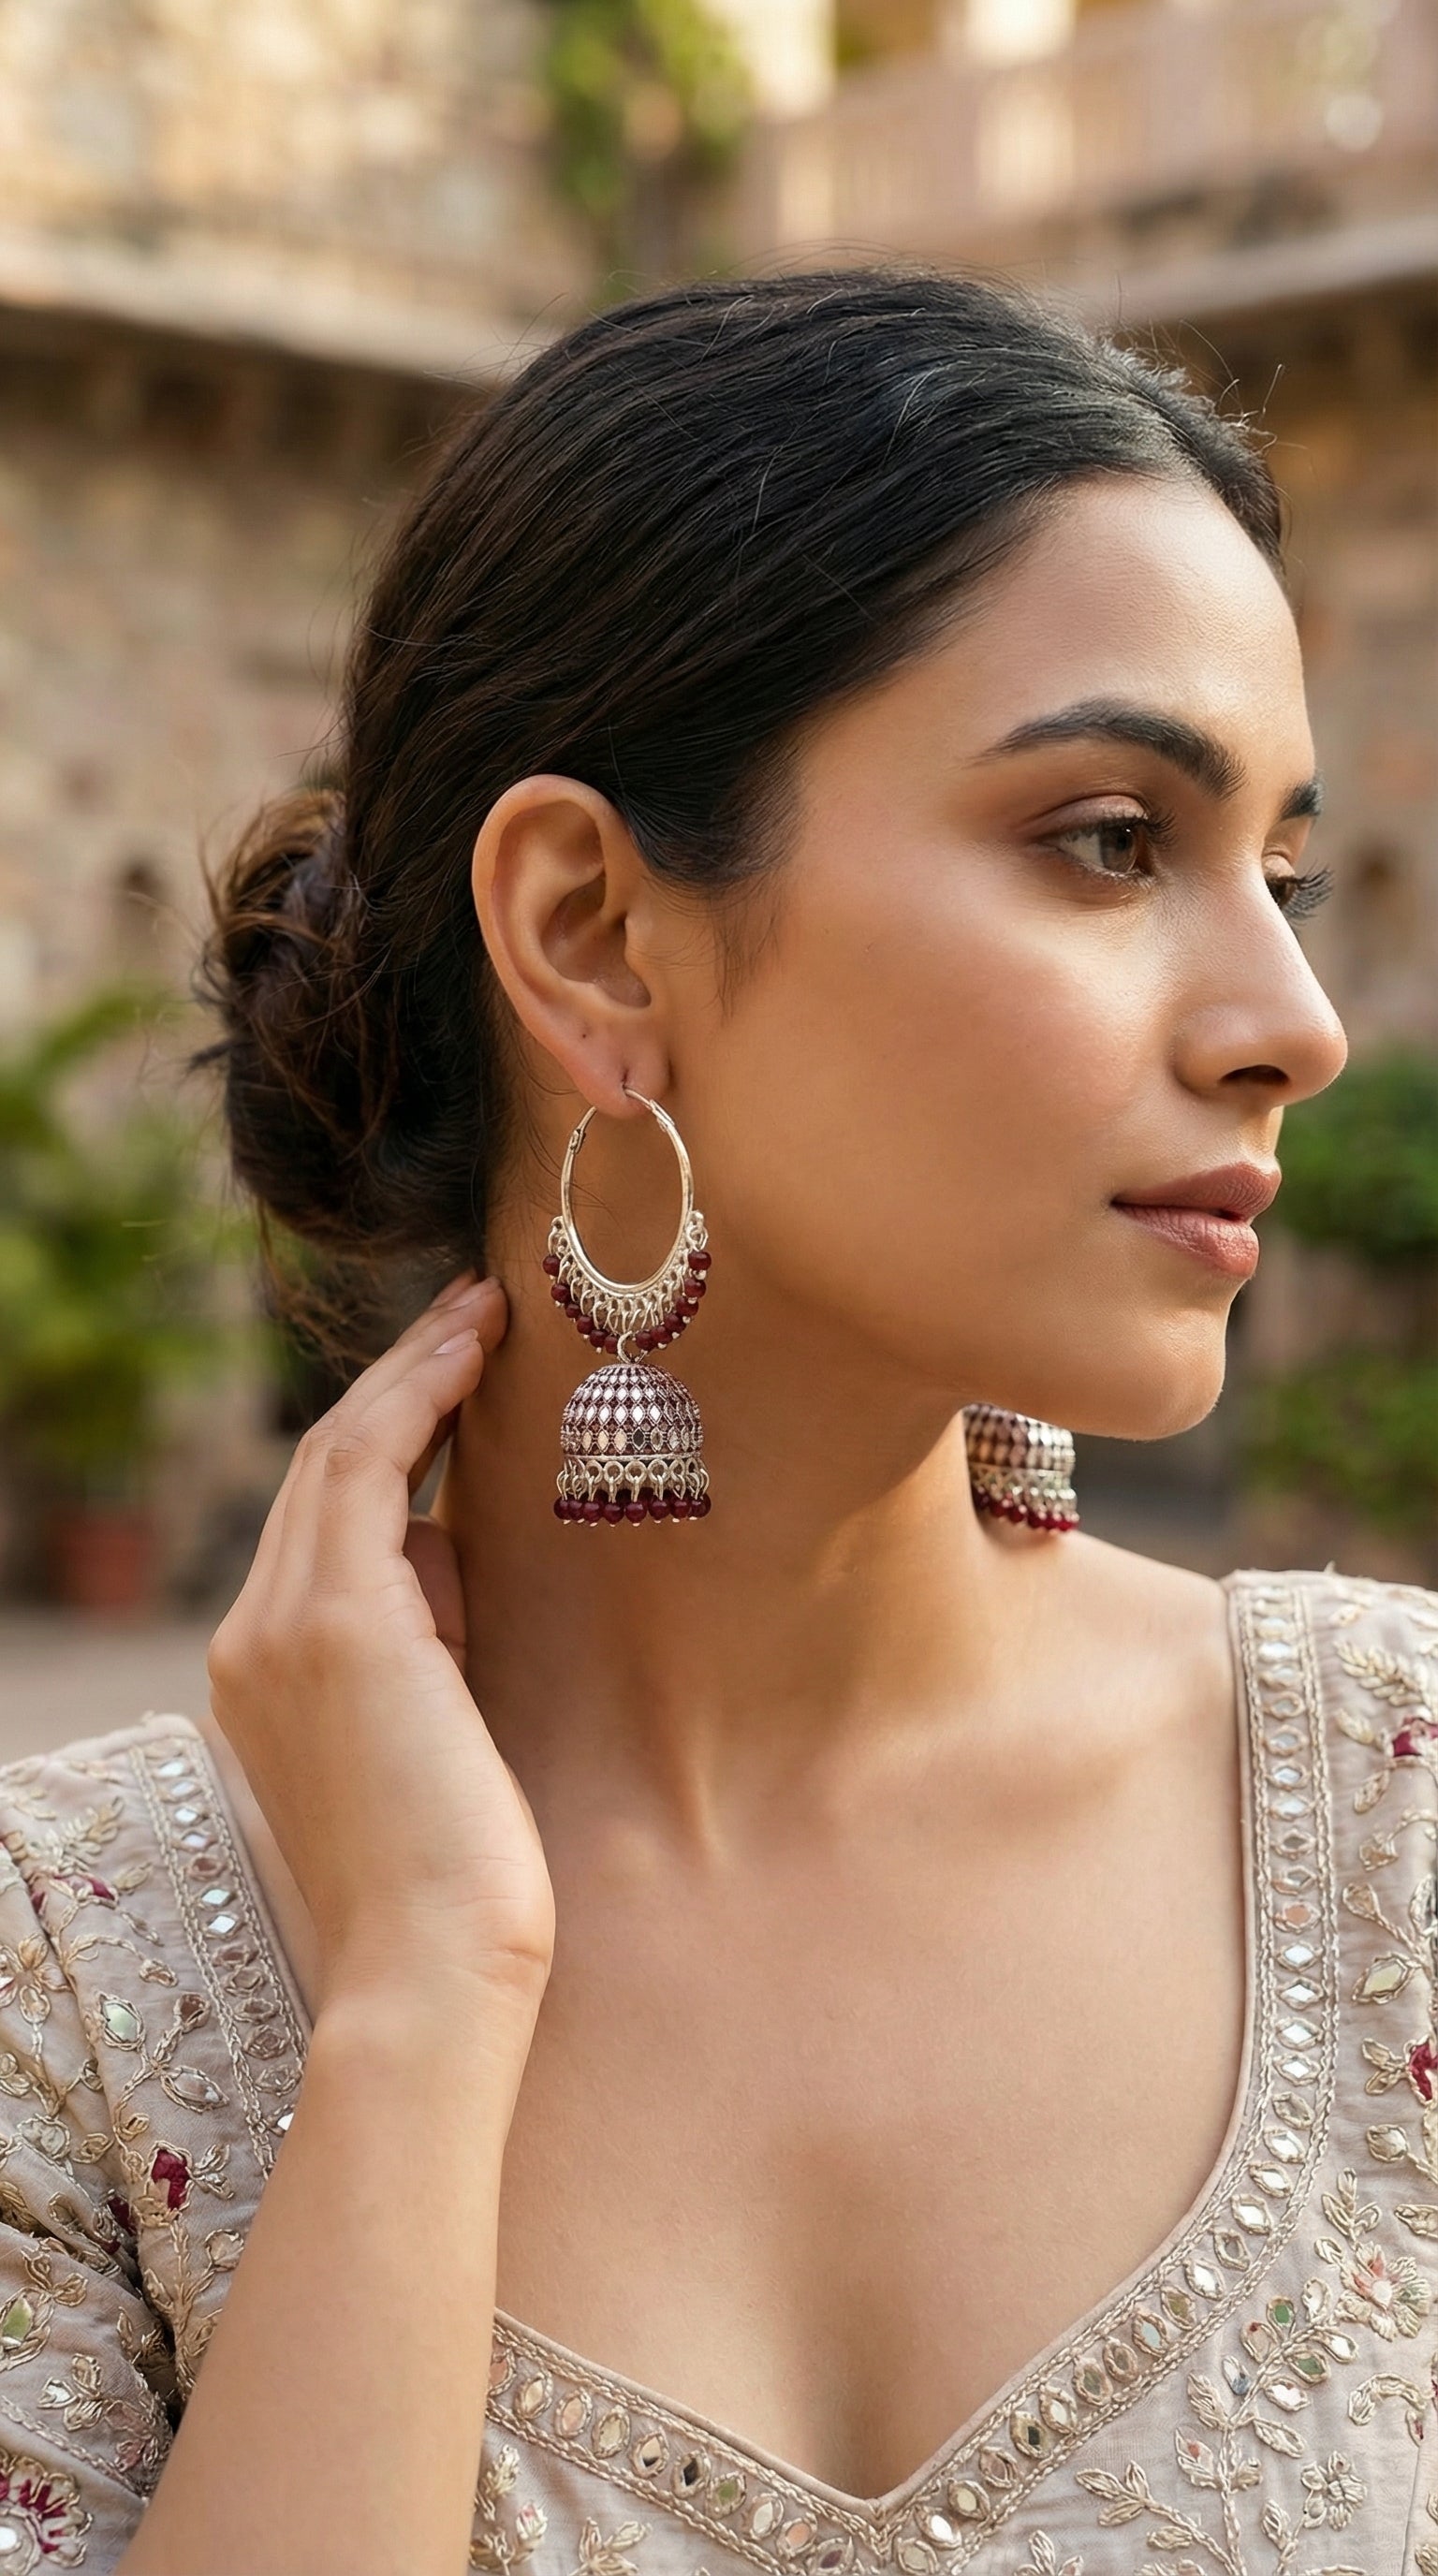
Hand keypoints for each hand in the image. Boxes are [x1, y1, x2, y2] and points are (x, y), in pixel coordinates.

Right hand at [206, 1275, 553, 2018]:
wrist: (434, 1972)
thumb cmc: (455, 1877)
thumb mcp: (428, 1727)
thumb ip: (421, 1634)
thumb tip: (446, 1542)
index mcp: (263, 1677)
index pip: (317, 1524)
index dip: (383, 1433)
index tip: (450, 1373)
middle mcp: (250, 1641)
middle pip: (318, 1473)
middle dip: (398, 1382)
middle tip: (473, 1313)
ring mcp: (280, 1630)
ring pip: (338, 1455)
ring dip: (412, 1371)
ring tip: (484, 1313)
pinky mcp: (339, 1626)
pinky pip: (367, 1471)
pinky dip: (417, 1398)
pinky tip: (472, 1354)